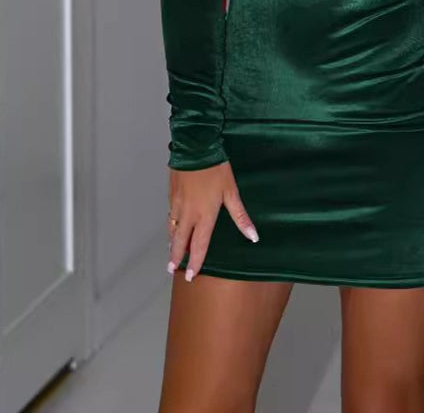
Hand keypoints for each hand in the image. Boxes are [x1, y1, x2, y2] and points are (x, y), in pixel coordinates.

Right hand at [166, 160, 258, 280]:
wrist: (195, 148)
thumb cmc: (216, 169)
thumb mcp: (231, 192)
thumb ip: (240, 216)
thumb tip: (253, 236)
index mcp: (204, 216)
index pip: (199, 245)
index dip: (196, 262)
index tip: (191, 275)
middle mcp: (188, 214)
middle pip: (180, 242)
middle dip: (176, 257)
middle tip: (173, 270)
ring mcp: (177, 204)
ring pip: (172, 229)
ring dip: (172, 243)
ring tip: (171, 253)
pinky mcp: (172, 194)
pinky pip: (170, 215)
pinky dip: (170, 225)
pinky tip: (172, 226)